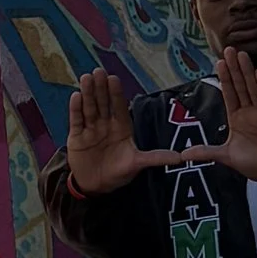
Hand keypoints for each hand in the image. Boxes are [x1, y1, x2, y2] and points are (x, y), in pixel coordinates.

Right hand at [66, 72, 207, 197]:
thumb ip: (156, 158)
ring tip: (86, 78)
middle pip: (103, 103)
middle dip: (101, 88)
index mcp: (121, 127)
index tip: (114, 79)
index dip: (116, 93)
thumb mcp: (138, 164)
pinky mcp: (76, 136)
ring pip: (89, 108)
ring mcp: (90, 129)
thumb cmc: (119, 172)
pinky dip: (76, 109)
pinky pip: (76, 120)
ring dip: (88, 93)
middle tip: (99, 72)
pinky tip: (76, 96)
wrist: (96, 185)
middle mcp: (105, 124)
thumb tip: (180, 158)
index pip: (119, 107)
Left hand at [212, 48, 256, 190]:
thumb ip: (207, 152)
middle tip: (227, 49)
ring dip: (247, 72)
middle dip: (234, 69)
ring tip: (241, 54)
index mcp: (238, 119)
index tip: (218, 62)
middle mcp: (251, 112)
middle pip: (240, 86)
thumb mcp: (228, 157)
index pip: (230, 94)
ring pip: (254, 88)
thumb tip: (183, 154)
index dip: (224, 79)